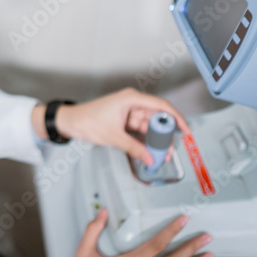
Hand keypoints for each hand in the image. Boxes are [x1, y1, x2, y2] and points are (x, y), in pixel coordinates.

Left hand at [35, 88, 191, 165]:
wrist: (70, 122)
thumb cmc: (87, 120)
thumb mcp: (113, 136)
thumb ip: (134, 148)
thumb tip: (149, 158)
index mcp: (131, 99)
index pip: (161, 106)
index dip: (176, 118)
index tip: (186, 130)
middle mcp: (132, 103)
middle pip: (157, 118)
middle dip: (165, 135)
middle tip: (170, 150)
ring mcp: (129, 112)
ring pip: (149, 126)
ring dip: (155, 141)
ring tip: (160, 155)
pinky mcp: (125, 121)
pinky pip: (140, 131)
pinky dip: (145, 141)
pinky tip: (149, 152)